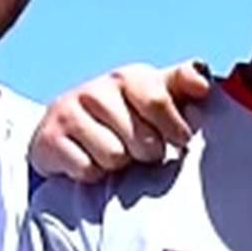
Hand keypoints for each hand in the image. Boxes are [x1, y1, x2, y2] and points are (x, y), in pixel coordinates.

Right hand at [29, 60, 211, 181]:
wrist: (66, 129)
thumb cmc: (127, 114)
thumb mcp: (157, 94)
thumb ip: (184, 84)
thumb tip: (202, 82)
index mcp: (130, 77)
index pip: (159, 100)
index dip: (175, 128)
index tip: (179, 140)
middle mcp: (97, 89)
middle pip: (142, 140)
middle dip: (147, 152)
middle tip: (140, 148)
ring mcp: (69, 111)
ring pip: (114, 157)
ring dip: (118, 164)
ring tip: (113, 152)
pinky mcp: (49, 138)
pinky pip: (88, 170)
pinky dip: (93, 173)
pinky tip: (89, 159)